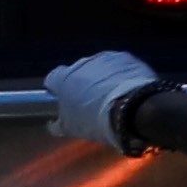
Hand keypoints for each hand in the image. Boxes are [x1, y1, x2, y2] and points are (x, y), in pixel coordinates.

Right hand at [45, 51, 164, 153]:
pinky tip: (126, 90)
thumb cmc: (96, 121)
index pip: (53, 79)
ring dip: (101, 78)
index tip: (64, 100)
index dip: (57, 90)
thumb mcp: (72, 129)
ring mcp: (104, 58)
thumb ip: (59, 124)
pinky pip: (118, 66)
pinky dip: (120, 75)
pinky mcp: (126, 57)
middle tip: (91, 102)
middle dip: (81, 84)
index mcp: (63, 79)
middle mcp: (81, 63)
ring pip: (99, 68)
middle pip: (76, 72)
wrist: (132, 110)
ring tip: (112, 97)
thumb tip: (53, 124)